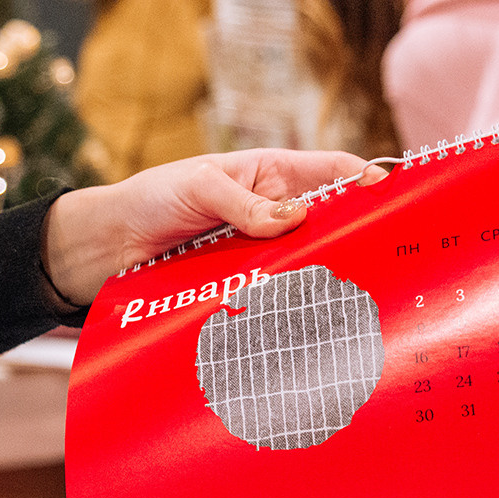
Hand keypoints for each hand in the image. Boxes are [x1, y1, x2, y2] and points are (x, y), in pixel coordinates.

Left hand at [41, 150, 380, 305]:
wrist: (106, 245)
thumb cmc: (151, 199)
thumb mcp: (199, 187)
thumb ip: (244, 204)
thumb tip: (295, 218)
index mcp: (269, 174)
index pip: (330, 172)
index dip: (365, 181)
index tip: (391, 197)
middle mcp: (272, 213)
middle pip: (327, 226)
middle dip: (353, 240)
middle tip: (382, 261)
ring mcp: (259, 252)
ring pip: (304, 266)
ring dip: (322, 282)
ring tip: (352, 299)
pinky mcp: (242, 285)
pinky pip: (274, 296)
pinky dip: (289, 309)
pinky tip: (306, 324)